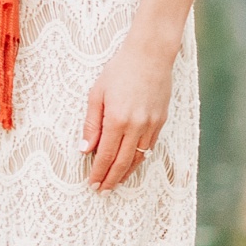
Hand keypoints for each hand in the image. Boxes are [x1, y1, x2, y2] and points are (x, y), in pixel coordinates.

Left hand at [82, 27, 175, 188]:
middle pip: (123, 162)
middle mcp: (137, 126)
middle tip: (102, 191)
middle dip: (112, 179)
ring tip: (116, 182)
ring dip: (126, 172)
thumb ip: (91, 124)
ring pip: (139, 158)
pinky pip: (150, 146)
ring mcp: (152, 125)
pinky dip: (140, 158)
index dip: (99, 172)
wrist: (150, 55)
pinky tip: (132, 163)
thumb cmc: (119, 70)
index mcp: (117, 120)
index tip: (92, 184)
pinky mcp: (161, 120)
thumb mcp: (96, 94)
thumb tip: (85, 149)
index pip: (106, 155)